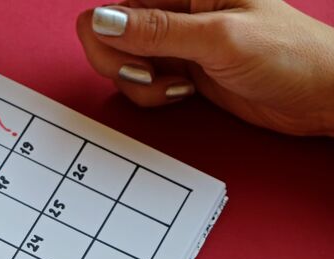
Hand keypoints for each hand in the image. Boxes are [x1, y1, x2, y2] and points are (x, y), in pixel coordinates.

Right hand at [76, 0, 333, 135]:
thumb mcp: (219, 39)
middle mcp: (175, 9)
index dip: (110, 31)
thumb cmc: (289, 55)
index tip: (133, 54)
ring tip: (175, 86)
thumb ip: (156, 31)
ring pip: (121, 61)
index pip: (117, 2)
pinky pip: (140, 82)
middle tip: (151, 74)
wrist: (320, 95)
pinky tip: (183, 92)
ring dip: (138, 83)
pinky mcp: (178, 69)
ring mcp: (175, 41)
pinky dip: (151, 95)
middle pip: (109, 32)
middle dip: (120, 61)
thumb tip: (101, 20)